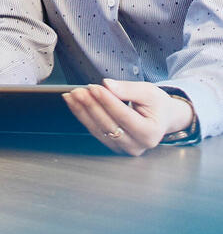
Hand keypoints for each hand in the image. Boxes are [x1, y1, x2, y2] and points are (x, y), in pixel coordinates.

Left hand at [63, 79, 194, 155]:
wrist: (160, 117)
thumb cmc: (156, 104)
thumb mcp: (148, 92)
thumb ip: (128, 89)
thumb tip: (107, 85)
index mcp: (151, 133)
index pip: (125, 116)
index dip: (108, 101)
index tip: (94, 88)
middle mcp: (137, 145)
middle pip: (109, 124)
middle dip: (92, 106)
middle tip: (79, 91)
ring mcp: (124, 148)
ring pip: (98, 129)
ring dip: (82, 111)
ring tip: (73, 95)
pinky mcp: (112, 145)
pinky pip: (94, 130)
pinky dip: (82, 115)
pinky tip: (73, 102)